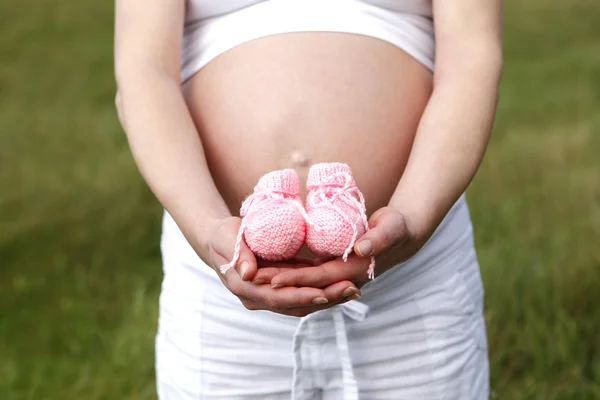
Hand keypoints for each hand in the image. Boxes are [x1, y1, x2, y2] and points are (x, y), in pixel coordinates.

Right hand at [203, 217, 360, 316]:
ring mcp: (269, 297)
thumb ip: (238, 253)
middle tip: (351, 290)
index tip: (324, 293)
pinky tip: (343, 284)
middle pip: (295, 306)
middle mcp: (258, 299)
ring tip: (353, 289)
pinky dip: (322, 290)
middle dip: (324, 299)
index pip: (277, 298)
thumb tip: (248, 273)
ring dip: (328, 298)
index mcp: (245, 289)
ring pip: (302, 304)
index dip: (301, 297)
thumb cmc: (223, 235)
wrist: (219, 241)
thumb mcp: (227, 237)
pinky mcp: (280, 289)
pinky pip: (303, 294)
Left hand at [252, 206, 431, 288]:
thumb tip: (362, 250)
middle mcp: (343, 280)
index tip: (271, 278)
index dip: (295, 279)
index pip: (318, 279)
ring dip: (279, 282)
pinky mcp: (332, 271)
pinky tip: (269, 270)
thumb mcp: (391, 229)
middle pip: (305, 287)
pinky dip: (289, 276)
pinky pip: (307, 278)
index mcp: (354, 272)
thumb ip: (379, 239)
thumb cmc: (395, 228)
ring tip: (252, 275)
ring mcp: (337, 279)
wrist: (402, 236)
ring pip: (303, 286)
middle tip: (250, 278)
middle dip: (278, 284)